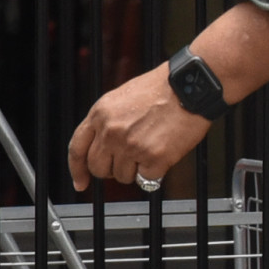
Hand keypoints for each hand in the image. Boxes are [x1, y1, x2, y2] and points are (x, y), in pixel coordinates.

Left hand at [68, 65, 209, 191]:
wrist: (192, 85)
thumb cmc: (164, 87)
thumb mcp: (122, 97)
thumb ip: (108, 121)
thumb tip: (105, 146)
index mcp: (100, 114)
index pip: (77, 149)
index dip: (78, 170)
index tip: (81, 183)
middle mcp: (111, 132)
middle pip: (99, 168)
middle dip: (112, 169)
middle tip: (130, 162)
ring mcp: (131, 146)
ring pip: (123, 176)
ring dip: (137, 169)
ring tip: (153, 148)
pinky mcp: (154, 157)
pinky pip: (147, 179)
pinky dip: (157, 171)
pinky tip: (165, 152)